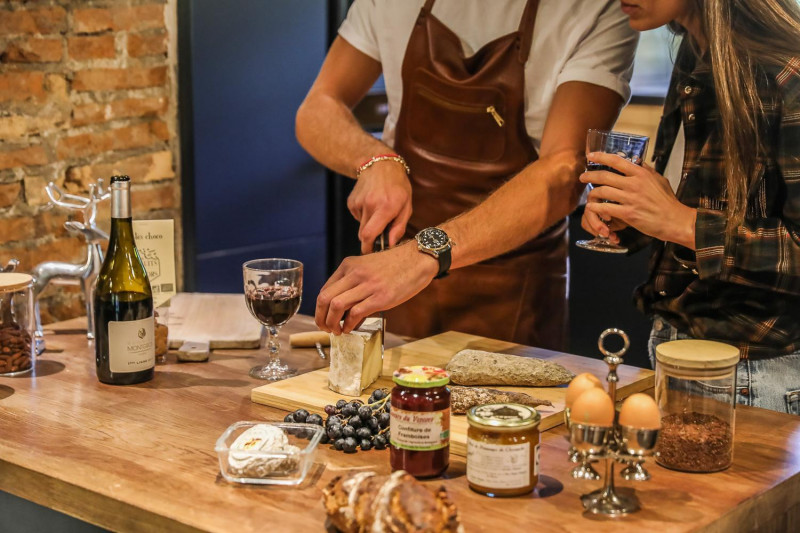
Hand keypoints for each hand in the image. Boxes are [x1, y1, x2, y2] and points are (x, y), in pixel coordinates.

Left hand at [316, 242, 437, 333]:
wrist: (418, 259)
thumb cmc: (395, 265)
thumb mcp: (368, 266)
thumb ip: (353, 281)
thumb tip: (342, 306)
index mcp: (349, 265)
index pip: (325, 289)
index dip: (320, 308)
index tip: (324, 318)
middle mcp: (355, 273)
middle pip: (325, 298)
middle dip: (320, 317)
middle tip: (325, 328)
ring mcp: (367, 285)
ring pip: (336, 306)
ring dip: (332, 323)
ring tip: (336, 331)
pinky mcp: (380, 297)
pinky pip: (356, 313)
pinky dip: (349, 325)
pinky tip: (350, 329)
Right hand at [348, 162, 411, 253]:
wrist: (380, 165)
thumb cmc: (398, 187)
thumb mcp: (407, 206)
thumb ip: (399, 227)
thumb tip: (390, 244)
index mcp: (386, 207)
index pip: (369, 234)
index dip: (368, 248)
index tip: (371, 253)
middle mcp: (370, 204)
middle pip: (363, 234)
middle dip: (370, 239)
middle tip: (380, 235)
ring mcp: (359, 202)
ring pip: (361, 226)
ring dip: (369, 225)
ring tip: (379, 212)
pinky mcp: (352, 201)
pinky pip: (358, 217)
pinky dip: (364, 216)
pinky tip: (371, 205)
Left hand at [579, 152, 696, 248]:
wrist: (674, 220)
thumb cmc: (668, 201)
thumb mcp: (659, 180)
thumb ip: (646, 170)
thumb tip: (636, 161)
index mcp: (641, 173)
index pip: (617, 161)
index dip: (601, 157)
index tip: (590, 156)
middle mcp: (634, 184)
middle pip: (605, 176)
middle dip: (590, 175)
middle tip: (582, 177)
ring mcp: (630, 199)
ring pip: (602, 192)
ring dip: (593, 193)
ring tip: (590, 195)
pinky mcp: (628, 213)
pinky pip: (605, 208)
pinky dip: (597, 208)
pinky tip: (594, 208)